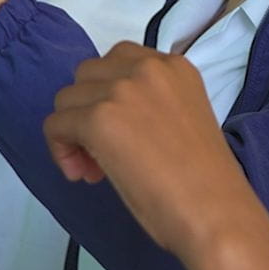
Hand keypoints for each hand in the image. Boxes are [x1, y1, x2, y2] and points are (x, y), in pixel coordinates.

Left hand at [44, 43, 268, 269]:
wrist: (213, 208)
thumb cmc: (205, 179)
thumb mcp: (183, 117)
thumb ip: (151, 104)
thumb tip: (112, 119)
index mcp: (176, 67)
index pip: (120, 61)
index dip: (111, 96)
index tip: (121, 131)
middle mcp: (148, 68)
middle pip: (88, 74)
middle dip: (88, 108)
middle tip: (102, 152)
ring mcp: (122, 90)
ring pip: (67, 98)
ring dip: (73, 130)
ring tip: (94, 168)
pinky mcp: (99, 118)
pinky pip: (55, 125)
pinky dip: (61, 151)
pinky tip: (82, 174)